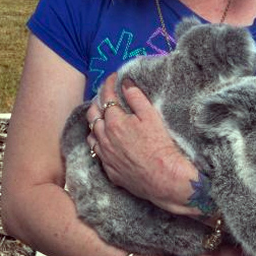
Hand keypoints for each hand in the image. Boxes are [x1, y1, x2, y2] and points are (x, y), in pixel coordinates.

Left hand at [86, 74, 197, 213]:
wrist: (163, 178)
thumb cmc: (159, 145)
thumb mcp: (151, 116)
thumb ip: (136, 97)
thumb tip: (125, 83)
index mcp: (114, 121)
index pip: (106, 96)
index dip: (108, 83)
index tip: (113, 77)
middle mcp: (105, 137)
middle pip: (92, 113)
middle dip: (97, 101)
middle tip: (107, 96)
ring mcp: (105, 154)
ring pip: (91, 133)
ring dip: (95, 121)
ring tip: (103, 116)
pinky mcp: (109, 169)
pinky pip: (96, 151)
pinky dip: (98, 140)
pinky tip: (104, 139)